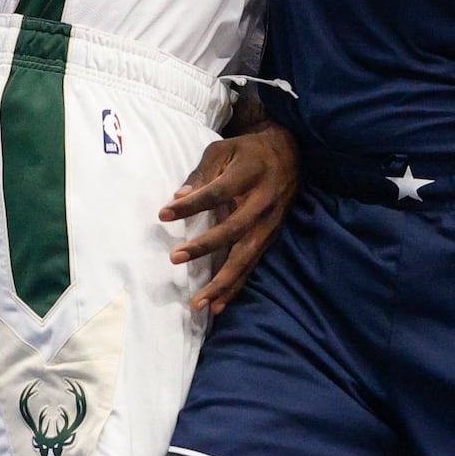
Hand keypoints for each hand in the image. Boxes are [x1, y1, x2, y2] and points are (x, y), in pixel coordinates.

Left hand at [160, 122, 299, 314]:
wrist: (290, 153)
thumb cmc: (248, 151)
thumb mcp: (224, 150)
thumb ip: (203, 173)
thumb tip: (178, 197)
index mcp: (250, 173)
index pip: (217, 192)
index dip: (191, 205)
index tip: (164, 214)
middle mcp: (263, 200)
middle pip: (234, 229)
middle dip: (204, 246)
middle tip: (175, 258)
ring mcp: (270, 222)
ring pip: (246, 256)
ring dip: (222, 282)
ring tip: (198, 302)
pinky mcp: (271, 237)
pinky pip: (252, 265)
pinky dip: (236, 287)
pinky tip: (218, 305)